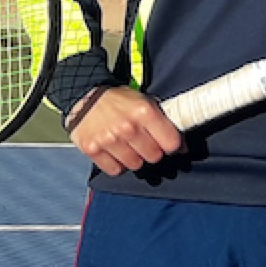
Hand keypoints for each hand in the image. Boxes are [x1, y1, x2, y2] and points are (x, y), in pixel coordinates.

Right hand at [66, 85, 185, 174]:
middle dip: (151, 151)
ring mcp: (109, 140)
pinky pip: (115, 170)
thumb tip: (181, 147)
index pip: (171, 143)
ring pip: (135, 165)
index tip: (166, 143)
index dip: (171, 144)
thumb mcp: (143, 101)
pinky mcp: (92, 149)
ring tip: (127, 145)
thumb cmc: (117, 100)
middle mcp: (127, 127)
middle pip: (154, 157)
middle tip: (143, 142)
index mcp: (144, 112)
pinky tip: (114, 151)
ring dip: (134, 158)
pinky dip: (116, 164)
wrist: (83, 95)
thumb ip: (163, 122)